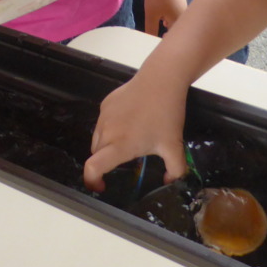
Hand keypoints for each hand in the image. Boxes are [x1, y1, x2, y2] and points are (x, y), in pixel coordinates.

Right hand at [83, 70, 189, 191]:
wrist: (161, 79)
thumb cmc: (167, 115)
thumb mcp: (175, 146)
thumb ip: (175, 171)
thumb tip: (169, 182)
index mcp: (119, 145)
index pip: (93, 168)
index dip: (91, 181)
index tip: (101, 187)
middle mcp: (106, 132)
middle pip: (95, 155)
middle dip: (105, 163)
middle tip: (126, 161)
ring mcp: (104, 116)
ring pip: (97, 138)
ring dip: (107, 146)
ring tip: (129, 141)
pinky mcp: (105, 103)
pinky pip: (102, 122)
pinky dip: (110, 129)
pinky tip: (129, 122)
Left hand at [142, 0, 185, 36]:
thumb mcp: (151, 15)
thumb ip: (151, 29)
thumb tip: (150, 40)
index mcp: (178, 20)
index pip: (175, 34)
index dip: (167, 39)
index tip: (160, 41)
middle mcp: (184, 13)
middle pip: (177, 26)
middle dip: (170, 32)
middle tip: (162, 35)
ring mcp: (183, 4)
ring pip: (177, 18)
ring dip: (170, 23)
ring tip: (162, 26)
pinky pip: (176, 10)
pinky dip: (170, 15)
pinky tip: (163, 14)